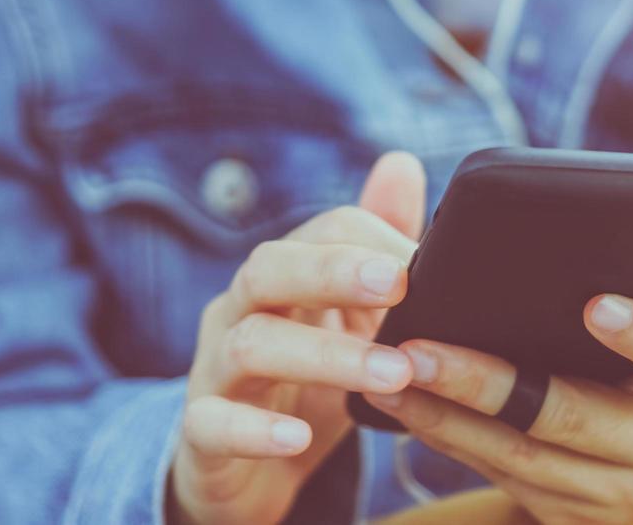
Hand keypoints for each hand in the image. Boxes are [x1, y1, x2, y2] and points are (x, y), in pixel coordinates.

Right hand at [169, 152, 425, 524]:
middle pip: (269, 267)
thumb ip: (374, 245)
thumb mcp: (346, 313)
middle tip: (398, 284)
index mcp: (284, 276)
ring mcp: (215, 371)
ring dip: (324, 356)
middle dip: (332, 269)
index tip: (431, 262)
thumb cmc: (304, 380)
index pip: (322, 231)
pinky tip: (297, 436)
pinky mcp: (201, 435)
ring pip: (251, 344)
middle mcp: (241, 311)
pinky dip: (254, 430)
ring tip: (394, 374)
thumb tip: (402, 162)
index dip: (375, 240)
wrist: (243, 469)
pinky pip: (213, 425)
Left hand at [365, 288, 632, 524]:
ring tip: (394, 371)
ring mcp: (629, 496)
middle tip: (420, 348)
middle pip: (573, 417)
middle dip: (488, 383)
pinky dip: (451, 440)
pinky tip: (407, 406)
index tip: (597, 305)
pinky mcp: (581, 522)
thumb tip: (604, 212)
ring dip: (448, 416)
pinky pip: (506, 481)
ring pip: (525, 459)